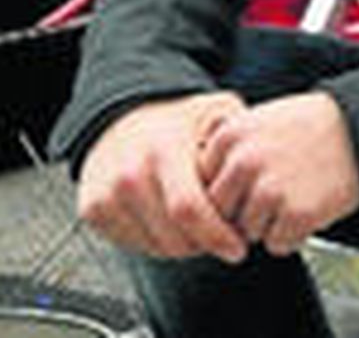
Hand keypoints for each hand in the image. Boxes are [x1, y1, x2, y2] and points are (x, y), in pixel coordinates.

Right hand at [77, 92, 248, 262]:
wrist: (121, 116)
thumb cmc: (174, 119)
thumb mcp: (214, 110)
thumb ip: (240, 132)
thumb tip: (264, 157)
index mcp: (163, 151)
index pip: (190, 211)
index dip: (218, 236)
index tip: (238, 246)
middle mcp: (130, 174)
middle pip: (175, 238)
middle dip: (206, 244)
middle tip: (222, 236)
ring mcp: (107, 194)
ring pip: (156, 247)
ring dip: (184, 245)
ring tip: (198, 224)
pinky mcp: (93, 210)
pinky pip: (135, 245)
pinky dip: (158, 242)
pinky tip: (170, 222)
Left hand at [199, 91, 358, 255]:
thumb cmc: (308, 127)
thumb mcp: (258, 119)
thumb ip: (224, 145)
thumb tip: (194, 183)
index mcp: (230, 136)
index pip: (203, 185)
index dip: (226, 190)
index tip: (247, 183)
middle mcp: (245, 162)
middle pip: (220, 212)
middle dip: (241, 212)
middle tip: (272, 195)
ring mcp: (270, 189)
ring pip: (247, 232)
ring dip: (268, 224)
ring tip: (294, 196)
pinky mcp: (297, 213)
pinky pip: (277, 245)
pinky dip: (292, 236)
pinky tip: (308, 208)